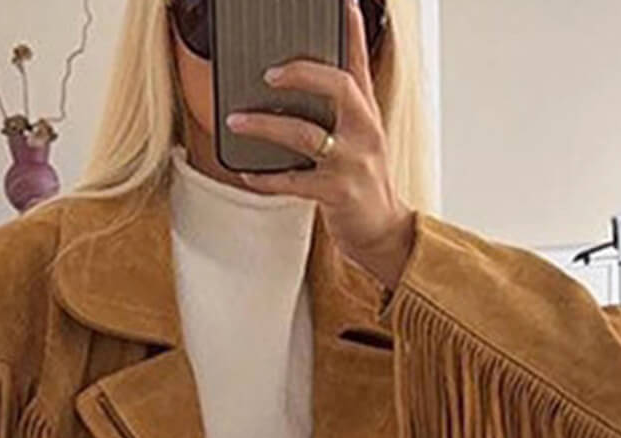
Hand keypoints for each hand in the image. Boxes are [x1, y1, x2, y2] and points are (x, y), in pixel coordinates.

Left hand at [222, 0, 414, 291]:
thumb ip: (340, 112)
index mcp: (366, 114)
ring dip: (266, 127)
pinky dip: (266, 178)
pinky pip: (293, 182)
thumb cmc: (363, 184)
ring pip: (306, 135)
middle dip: (302, 73)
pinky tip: (247, 173)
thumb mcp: (360, 141)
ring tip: (237, 120)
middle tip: (269, 72)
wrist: (382, 232)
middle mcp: (363, 132)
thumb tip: (298, 89)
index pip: (358, 63)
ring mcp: (351, 163)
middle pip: (338, 87)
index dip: (351, 31)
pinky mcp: (337, 194)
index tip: (341, 3)